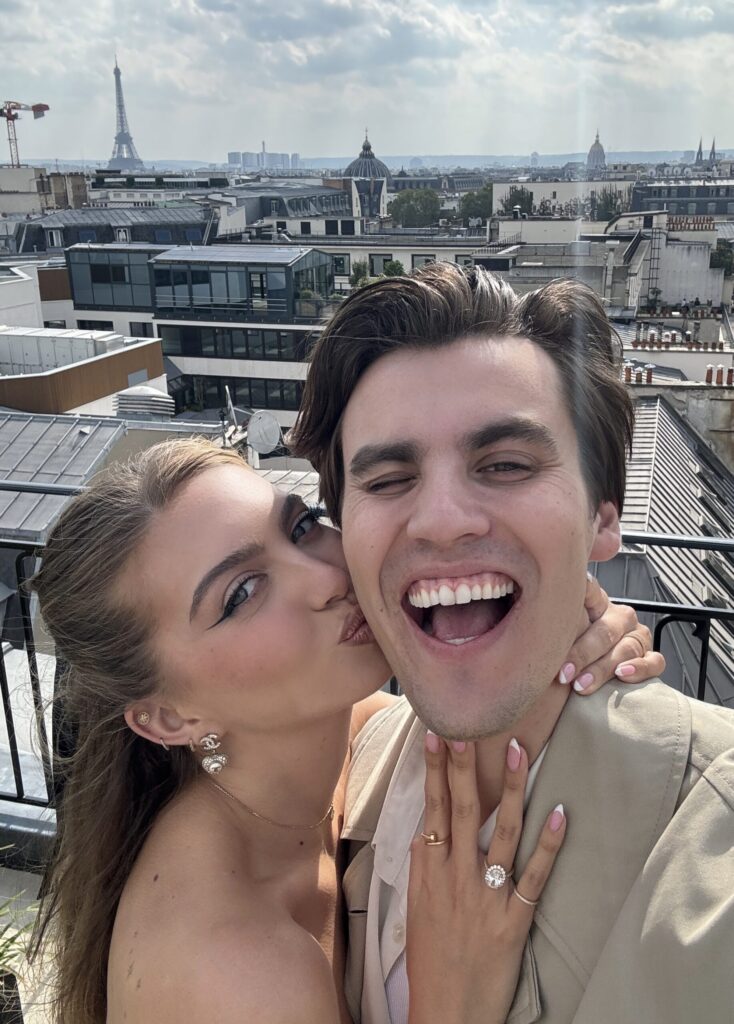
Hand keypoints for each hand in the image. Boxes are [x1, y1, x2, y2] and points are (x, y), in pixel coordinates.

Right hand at [406, 735, 565, 1023]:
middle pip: (459, 810)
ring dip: (510, 789)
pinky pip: (535, 874)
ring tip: (519, 751)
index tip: (435, 734)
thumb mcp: (416, 906)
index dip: (433, 770)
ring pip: (500, 831)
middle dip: (463, 765)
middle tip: (468, 726)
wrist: (448, 1013)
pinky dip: (550, 843)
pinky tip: (561, 813)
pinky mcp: (515, 919)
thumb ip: (424, 865)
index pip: (430, 808)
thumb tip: (428, 828)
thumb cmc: (431, 959)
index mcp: (427, 872)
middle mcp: (455, 877)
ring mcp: (486, 896)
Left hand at [560, 573, 665, 694]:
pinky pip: (654, 661)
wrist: (585, 675)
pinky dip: (640, 668)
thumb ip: (551, 617)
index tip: (567, 595)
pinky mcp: (650, 657)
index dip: (581, 592)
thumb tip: (518, 593)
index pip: (590, 591)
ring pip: (627, 648)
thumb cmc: (569, 650)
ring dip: (603, 668)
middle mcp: (619, 617)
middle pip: (605, 631)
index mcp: (596, 603)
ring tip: (582, 685)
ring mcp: (636, 636)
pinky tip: (622, 675)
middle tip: (563, 673)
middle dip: (582, 654)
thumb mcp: (560, 631)